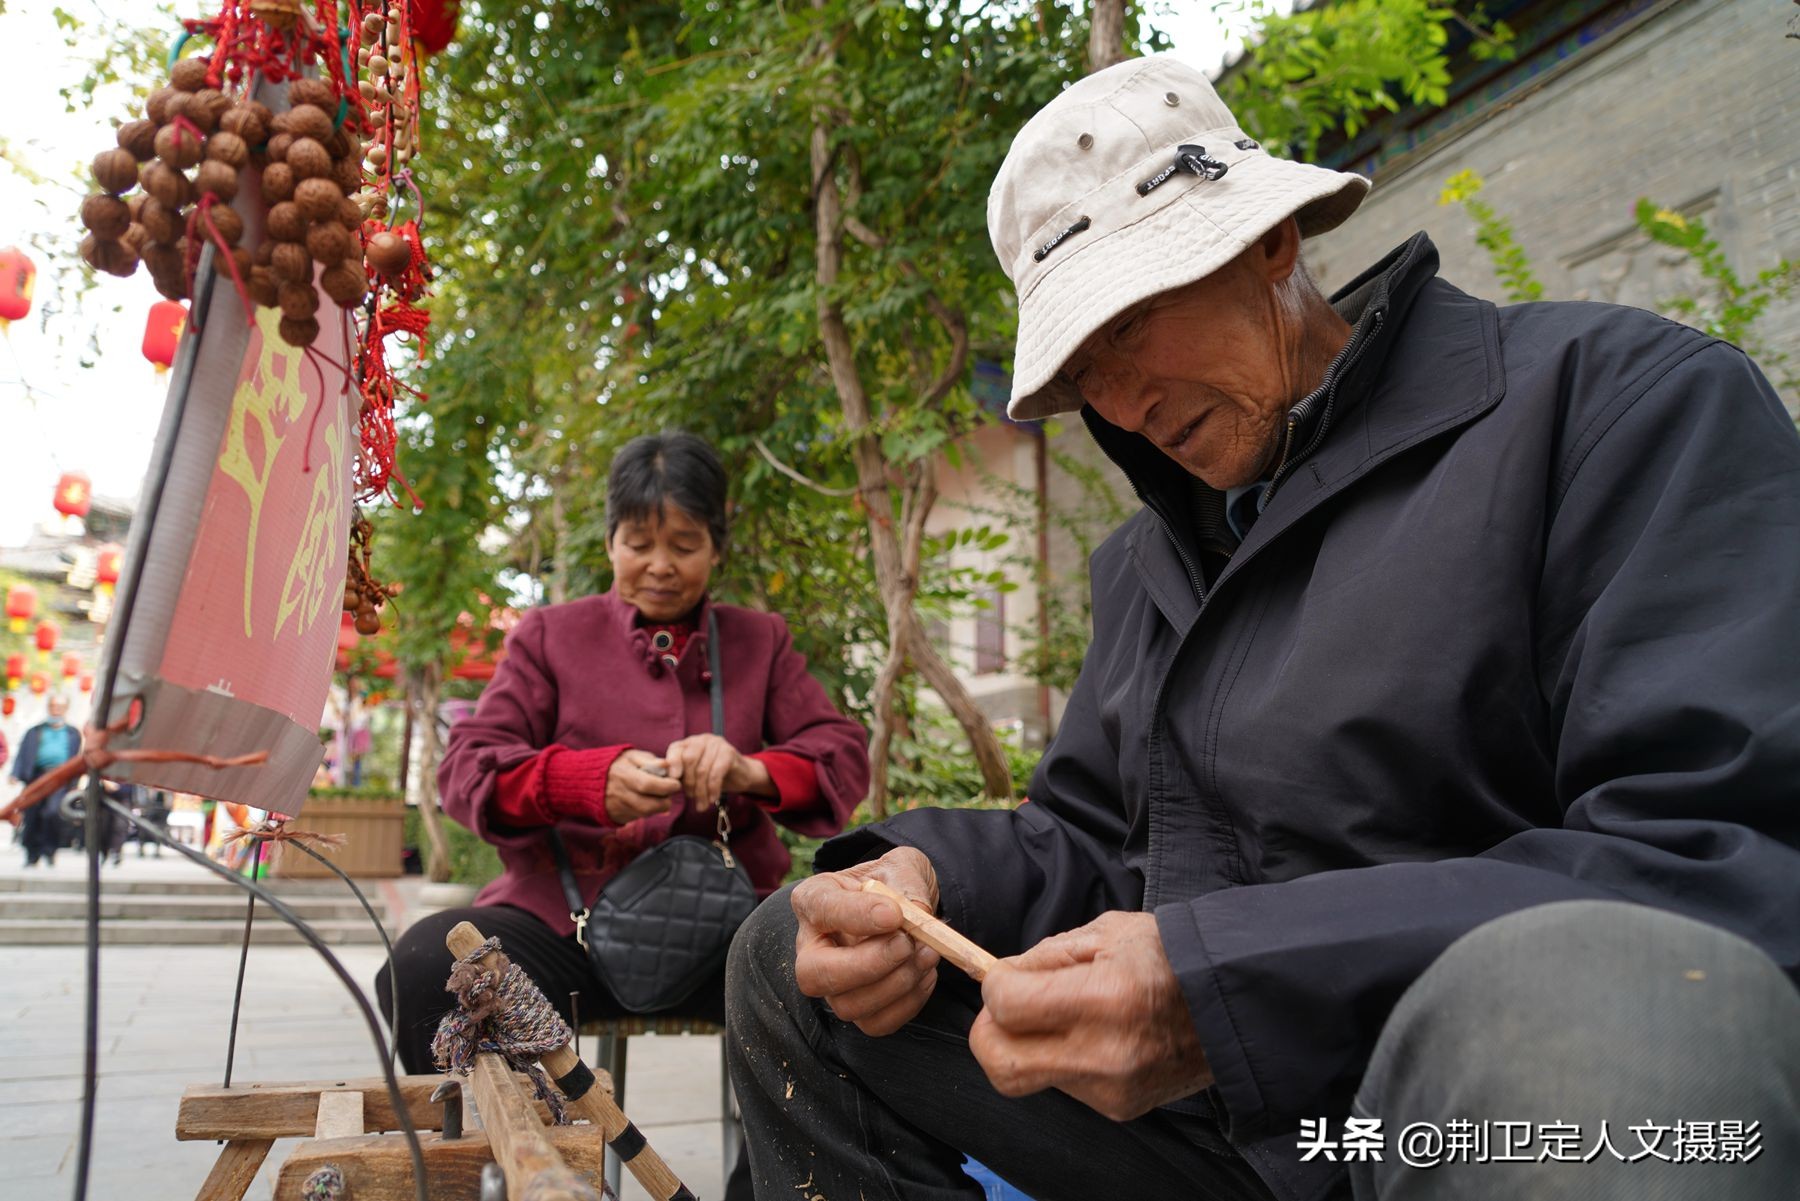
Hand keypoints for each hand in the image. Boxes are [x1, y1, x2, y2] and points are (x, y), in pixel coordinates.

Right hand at [603, 748, 681, 825]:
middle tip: (668, 793)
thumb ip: (650, 760)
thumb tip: (667, 765)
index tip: (676, 784)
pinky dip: (646, 812)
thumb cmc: (617, 765)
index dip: (666, 786)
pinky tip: (645, 801)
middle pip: (649, 805)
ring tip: (657, 795)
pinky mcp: (617, 817)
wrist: (589, 780)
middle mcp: (619, 794)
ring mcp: (617, 808)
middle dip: (665, 801)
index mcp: (624, 775)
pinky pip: (637, 818)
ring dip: (657, 807)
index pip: (648, 785)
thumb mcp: (631, 756)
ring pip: (645, 814)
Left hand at [662, 733, 770, 808]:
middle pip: (689, 760)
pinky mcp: (729, 752)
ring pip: (703, 770)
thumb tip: (663, 782)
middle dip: (689, 783)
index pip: (675, 749)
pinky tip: (712, 800)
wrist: (741, 775)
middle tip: (691, 798)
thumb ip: (680, 774)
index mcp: (689, 742)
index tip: (674, 780)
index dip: (672, 764)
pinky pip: (716, 773)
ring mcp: (717, 744)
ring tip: (701, 805)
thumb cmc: (713, 775)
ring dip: (701, 791)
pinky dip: (712, 789)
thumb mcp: (693, 774)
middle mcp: (702, 739)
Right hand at [791, 846, 941, 1036]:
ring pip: (848, 1005)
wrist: (903, 909)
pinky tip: (924, 973)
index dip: (856, 915)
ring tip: (927, 953)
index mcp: (813, 899)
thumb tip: (916, 912)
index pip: (820, 909)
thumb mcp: (900, 867)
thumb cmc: (893, 885)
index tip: (894, 914)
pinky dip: (908, 1003)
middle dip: (867, 965)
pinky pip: (876, 1023)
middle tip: (907, 943)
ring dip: (896, 984)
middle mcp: (810, 947)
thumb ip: (906, 883)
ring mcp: (830, 984)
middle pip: (814, 975)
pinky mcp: (856, 1008)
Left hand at [969, 911, 1211, 1120]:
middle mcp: (1103, 1054)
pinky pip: (1063, 1085)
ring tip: (1064, 1015)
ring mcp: (1111, 1089)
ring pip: (1028, 1075)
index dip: (996, 984)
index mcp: (1103, 998)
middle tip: (1009, 1006)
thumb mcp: (1108, 932)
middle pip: (1000, 1063)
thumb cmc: (1171, 958)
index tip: (1009, 974)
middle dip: (990, 1031)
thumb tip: (1004, 978)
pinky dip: (1062, 1059)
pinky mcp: (1119, 1109)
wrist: (1232, 1008)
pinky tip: (1093, 1035)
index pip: (1007, 1005)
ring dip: (1029, 1044)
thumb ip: (1047, 956)